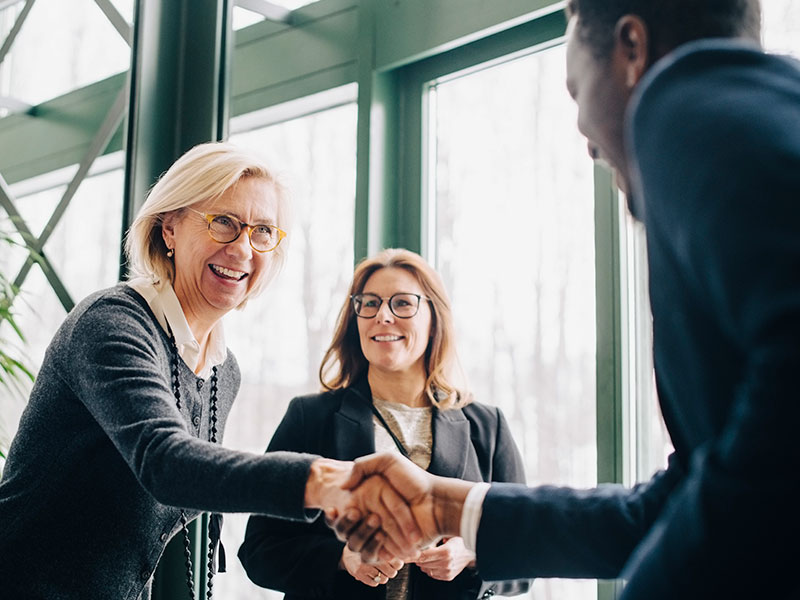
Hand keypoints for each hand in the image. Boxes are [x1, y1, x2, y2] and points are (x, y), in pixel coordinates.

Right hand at [305, 458, 420, 559]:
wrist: (436, 502)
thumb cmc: (415, 480)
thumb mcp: (388, 461)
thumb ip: (362, 466)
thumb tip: (343, 486)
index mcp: (366, 500)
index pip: (341, 512)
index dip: (333, 515)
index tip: (333, 509)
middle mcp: (369, 518)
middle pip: (344, 530)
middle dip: (346, 523)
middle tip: (355, 511)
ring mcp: (378, 535)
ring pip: (355, 544)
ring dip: (362, 533)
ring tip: (376, 520)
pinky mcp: (387, 550)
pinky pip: (370, 555)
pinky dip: (374, 546)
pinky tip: (381, 535)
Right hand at [340, 544, 403, 586]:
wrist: (348, 551)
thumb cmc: (368, 546)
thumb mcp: (380, 542)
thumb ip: (392, 547)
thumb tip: (409, 553)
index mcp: (379, 546)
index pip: (396, 561)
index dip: (398, 563)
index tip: (397, 562)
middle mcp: (372, 555)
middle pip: (392, 572)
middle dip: (392, 571)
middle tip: (389, 567)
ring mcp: (365, 565)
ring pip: (383, 579)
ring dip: (384, 576)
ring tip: (380, 570)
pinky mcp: (358, 573)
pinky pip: (374, 583)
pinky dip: (375, 580)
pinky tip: (373, 573)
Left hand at [414, 536, 474, 581]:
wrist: (472, 552)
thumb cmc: (460, 541)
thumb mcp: (447, 534)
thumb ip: (434, 537)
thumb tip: (420, 539)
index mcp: (446, 551)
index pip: (423, 555)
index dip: (415, 553)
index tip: (411, 550)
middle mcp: (447, 563)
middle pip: (423, 564)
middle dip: (418, 558)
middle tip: (418, 551)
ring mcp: (447, 571)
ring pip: (426, 570)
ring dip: (424, 564)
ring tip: (427, 556)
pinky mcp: (448, 577)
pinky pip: (432, 575)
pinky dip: (430, 569)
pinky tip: (433, 562)